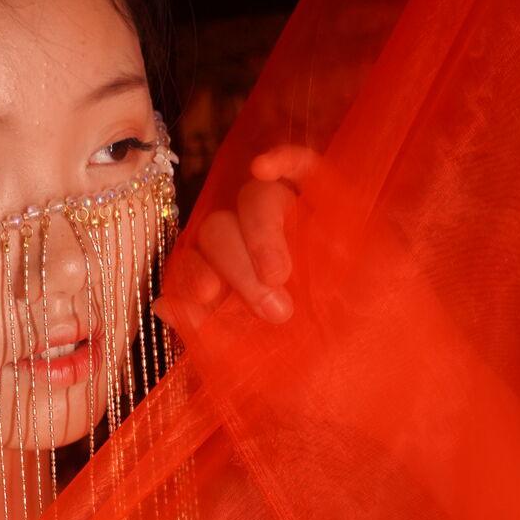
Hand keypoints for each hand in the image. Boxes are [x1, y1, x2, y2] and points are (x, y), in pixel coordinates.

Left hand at [155, 141, 319, 340]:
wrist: (355, 352)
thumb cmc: (305, 359)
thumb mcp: (255, 360)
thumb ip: (208, 336)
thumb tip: (164, 303)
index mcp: (224, 277)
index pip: (193, 261)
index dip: (193, 273)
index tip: (208, 294)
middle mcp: (246, 240)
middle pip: (220, 228)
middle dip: (237, 266)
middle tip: (271, 309)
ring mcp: (284, 215)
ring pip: (256, 199)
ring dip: (262, 234)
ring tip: (279, 275)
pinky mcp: (323, 196)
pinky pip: (303, 166)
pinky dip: (283, 159)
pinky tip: (263, 168)